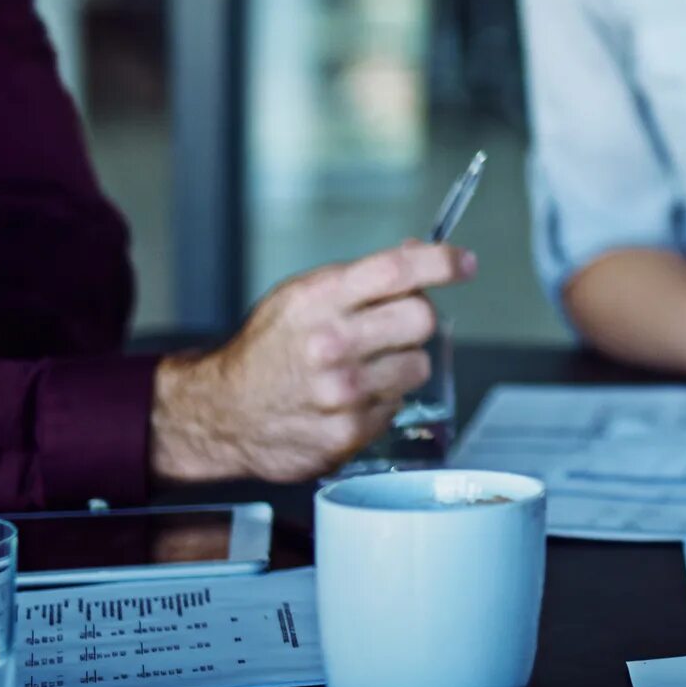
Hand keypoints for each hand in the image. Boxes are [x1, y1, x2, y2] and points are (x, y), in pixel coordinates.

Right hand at [148, 241, 474, 484]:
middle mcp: (332, 344)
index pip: (397, 270)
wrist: (221, 413)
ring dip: (402, 365)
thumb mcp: (302, 296)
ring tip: (365, 368)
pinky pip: (396, 406)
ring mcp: (342, 392)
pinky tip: (349, 399)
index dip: (441, 262)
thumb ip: (361, 278)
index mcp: (319, 300)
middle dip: (417, 319)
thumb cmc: (266, 351)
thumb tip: (416, 253)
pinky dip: (381, 401)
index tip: (463, 263)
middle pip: (421, 319)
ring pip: (417, 366)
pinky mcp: (348, 432)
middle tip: (395, 327)